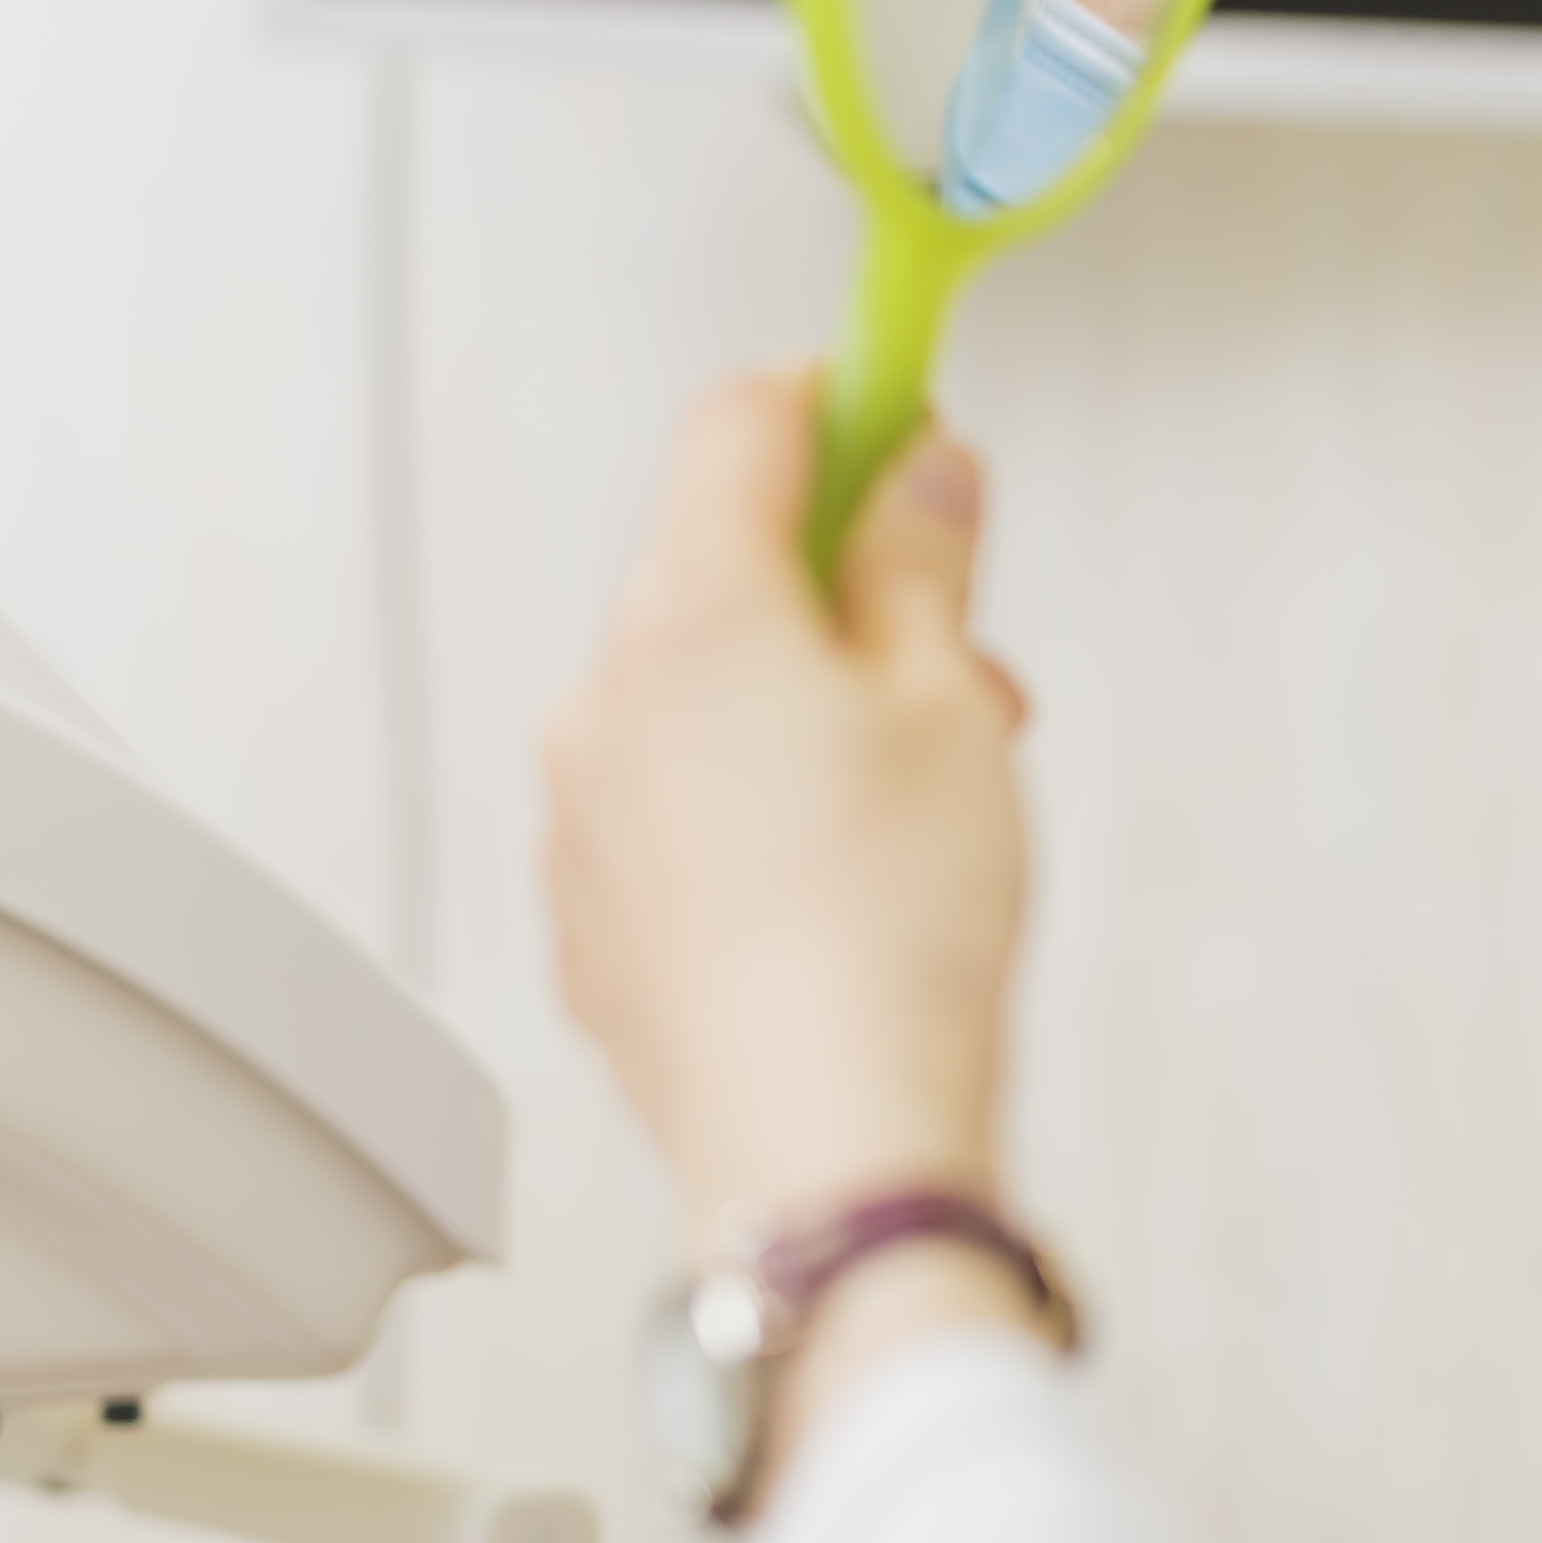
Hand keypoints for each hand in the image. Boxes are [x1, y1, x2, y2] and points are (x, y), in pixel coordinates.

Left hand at [544, 371, 1031, 1240]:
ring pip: (696, 693)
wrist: (825, 1143)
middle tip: (960, 656)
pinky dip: (750, 803)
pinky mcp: (591, 918)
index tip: (912, 419)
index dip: (838, 399)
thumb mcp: (948, 705)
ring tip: (922, 797)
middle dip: (841, 580)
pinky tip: (843, 884)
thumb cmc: (895, 924)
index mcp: (693, 610)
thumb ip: (922, 560)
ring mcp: (580, 813)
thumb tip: (920, 466)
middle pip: (716, 561)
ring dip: (801, 699)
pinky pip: (670, 806)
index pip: (741, 421)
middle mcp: (605, 694)